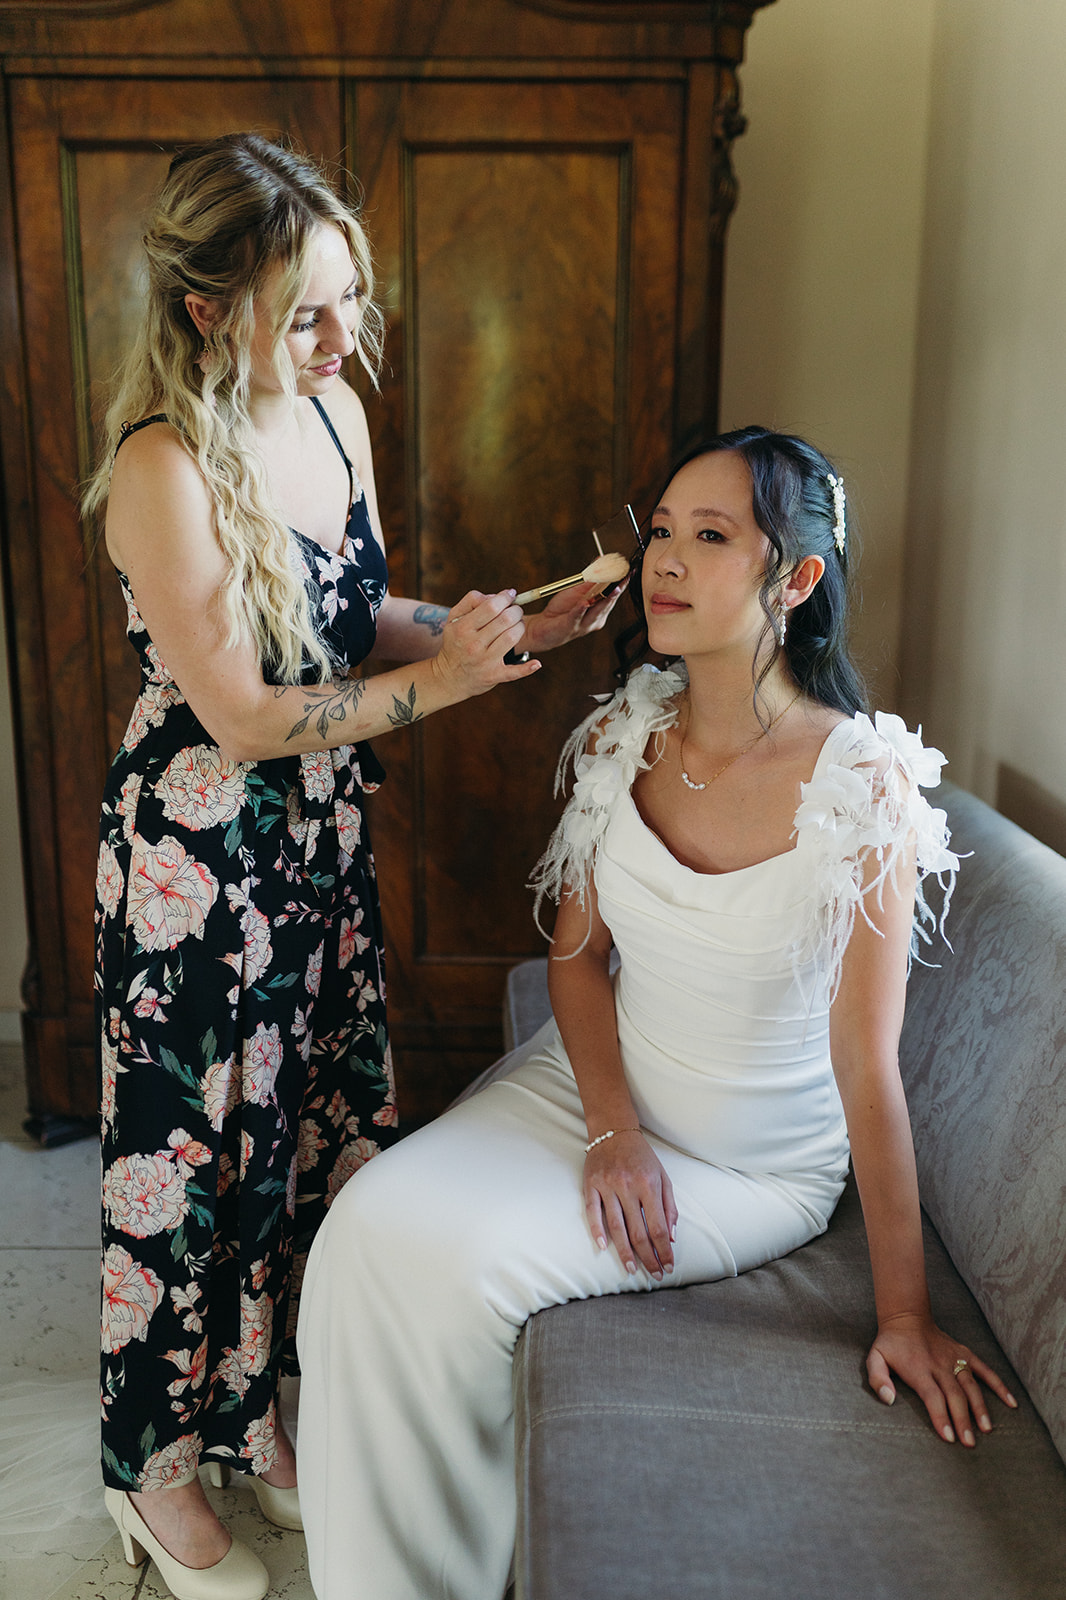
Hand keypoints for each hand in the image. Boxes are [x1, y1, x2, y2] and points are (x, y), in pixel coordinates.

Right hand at [432, 589, 539, 699]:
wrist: (448, 677)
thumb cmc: (455, 642)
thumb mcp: (454, 618)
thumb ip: (471, 601)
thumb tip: (495, 596)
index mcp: (463, 628)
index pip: (491, 606)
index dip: (505, 598)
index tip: (511, 595)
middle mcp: (473, 644)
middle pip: (505, 620)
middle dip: (516, 611)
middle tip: (516, 611)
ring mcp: (484, 661)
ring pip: (512, 637)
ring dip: (521, 627)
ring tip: (518, 626)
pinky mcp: (493, 676)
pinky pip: (514, 672)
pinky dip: (527, 669)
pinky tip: (537, 663)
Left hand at [520, 579, 626, 653]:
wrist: (543, 627)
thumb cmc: (561, 610)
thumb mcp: (576, 590)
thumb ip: (589, 577)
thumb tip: (600, 560)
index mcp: (599, 610)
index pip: (613, 595)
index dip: (622, 583)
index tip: (629, 571)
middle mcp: (595, 619)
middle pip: (608, 603)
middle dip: (618, 590)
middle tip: (626, 578)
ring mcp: (584, 625)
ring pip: (596, 611)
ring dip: (605, 600)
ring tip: (613, 589)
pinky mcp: (570, 627)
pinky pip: (576, 617)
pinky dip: (581, 609)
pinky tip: (585, 603)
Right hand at [584, 1130, 677, 1279]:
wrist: (613, 1130)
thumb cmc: (641, 1156)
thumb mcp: (662, 1176)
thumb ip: (669, 1206)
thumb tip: (672, 1237)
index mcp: (649, 1184)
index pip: (659, 1227)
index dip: (664, 1250)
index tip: (667, 1266)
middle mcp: (628, 1186)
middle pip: (638, 1232)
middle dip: (647, 1257)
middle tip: (653, 1274)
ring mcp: (607, 1186)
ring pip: (616, 1227)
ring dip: (624, 1252)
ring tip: (631, 1269)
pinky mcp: (590, 1185)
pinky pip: (592, 1212)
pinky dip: (596, 1231)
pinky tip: (602, 1247)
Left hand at [867, 1312, 1016, 1444]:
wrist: (906, 1317)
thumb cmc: (890, 1344)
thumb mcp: (875, 1358)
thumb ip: (878, 1379)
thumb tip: (888, 1399)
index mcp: (919, 1370)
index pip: (933, 1397)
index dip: (941, 1417)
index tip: (949, 1437)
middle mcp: (940, 1366)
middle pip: (954, 1396)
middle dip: (963, 1420)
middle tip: (969, 1443)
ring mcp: (955, 1359)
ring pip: (971, 1386)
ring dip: (980, 1408)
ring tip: (987, 1429)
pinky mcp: (965, 1354)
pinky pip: (985, 1370)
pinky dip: (999, 1385)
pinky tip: (1011, 1403)